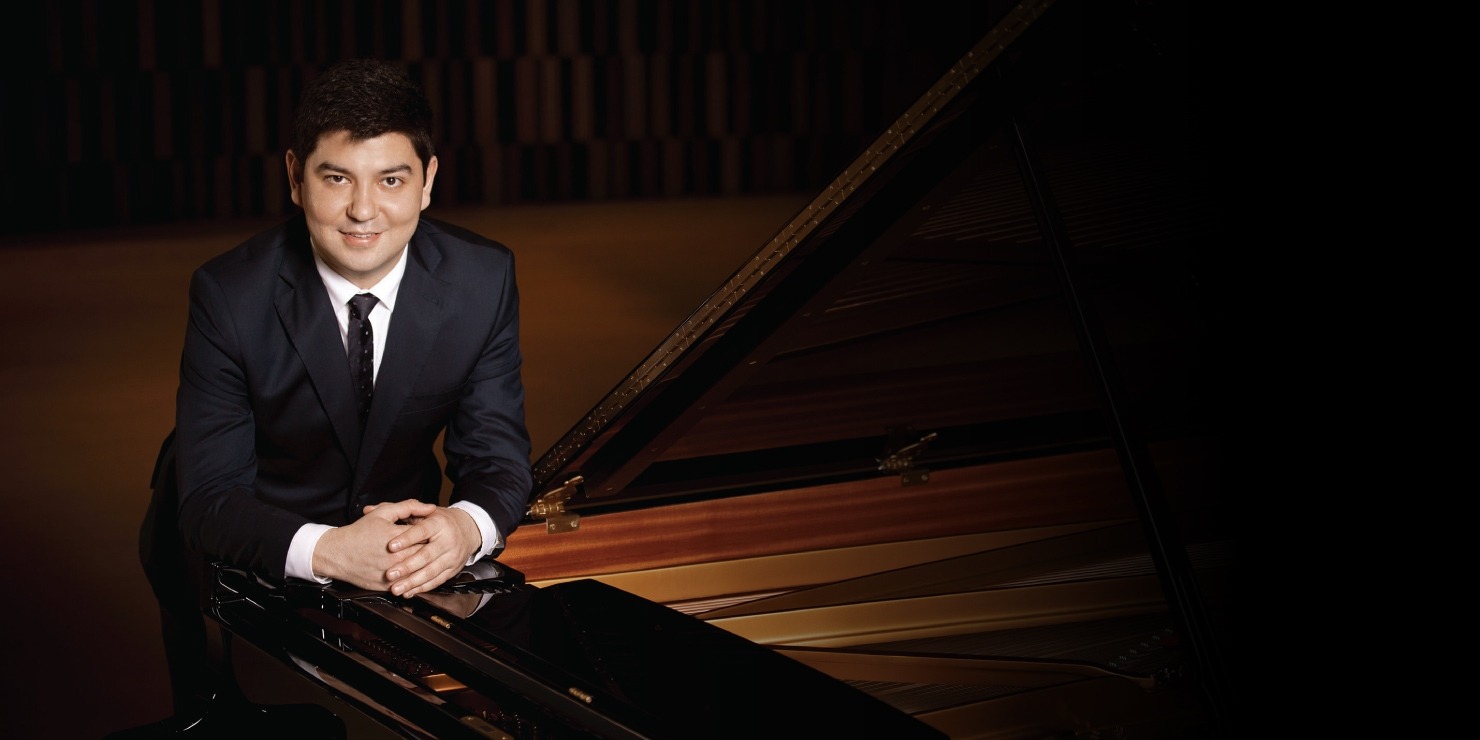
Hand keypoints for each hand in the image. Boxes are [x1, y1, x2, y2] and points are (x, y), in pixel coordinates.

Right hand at [311, 499, 437, 589]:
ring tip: (430, 559)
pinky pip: (408, 584)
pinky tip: (419, 573)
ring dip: (427, 566)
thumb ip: (409, 507)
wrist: (337, 554)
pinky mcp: (387, 586)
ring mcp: (392, 574)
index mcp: (397, 538)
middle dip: (433, 549)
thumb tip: (430, 508)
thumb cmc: (359, 532)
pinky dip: (415, 579)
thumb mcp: (383, 513)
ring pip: (419, 572)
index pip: (427, 535)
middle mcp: (396, 557)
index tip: (437, 532)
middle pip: (426, 554)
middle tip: (438, 545)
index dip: (434, 533)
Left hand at [381, 504, 482, 597]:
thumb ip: (397, 512)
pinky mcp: (452, 569)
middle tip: (390, 574)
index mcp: (439, 523)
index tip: (391, 546)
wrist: (468, 530)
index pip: (421, 531)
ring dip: (412, 582)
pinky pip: (437, 581)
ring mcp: (451, 556)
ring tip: (396, 588)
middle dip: (407, 566)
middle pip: (426, 555)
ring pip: (431, 571)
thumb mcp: (424, 513)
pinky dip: (422, 588)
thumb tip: (370, 509)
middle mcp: (448, 540)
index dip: (406, 539)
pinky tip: (409, 591)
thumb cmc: (441, 521)